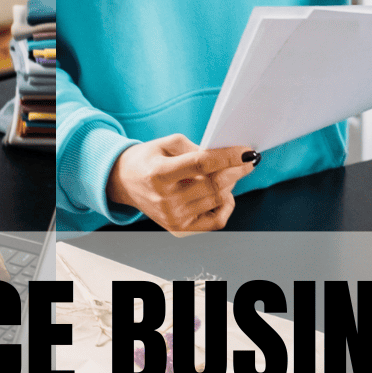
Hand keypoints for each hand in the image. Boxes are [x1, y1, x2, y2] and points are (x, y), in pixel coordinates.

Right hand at [107, 135, 258, 235]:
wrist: (124, 183)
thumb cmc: (148, 159)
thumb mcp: (166, 144)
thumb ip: (196, 148)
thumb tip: (227, 157)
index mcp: (158, 174)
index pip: (201, 165)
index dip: (228, 157)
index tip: (247, 152)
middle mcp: (165, 200)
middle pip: (214, 184)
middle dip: (237, 171)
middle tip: (247, 161)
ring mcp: (173, 218)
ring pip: (218, 200)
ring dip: (230, 185)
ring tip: (228, 173)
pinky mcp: (179, 229)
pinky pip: (217, 221)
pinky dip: (226, 206)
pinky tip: (222, 194)